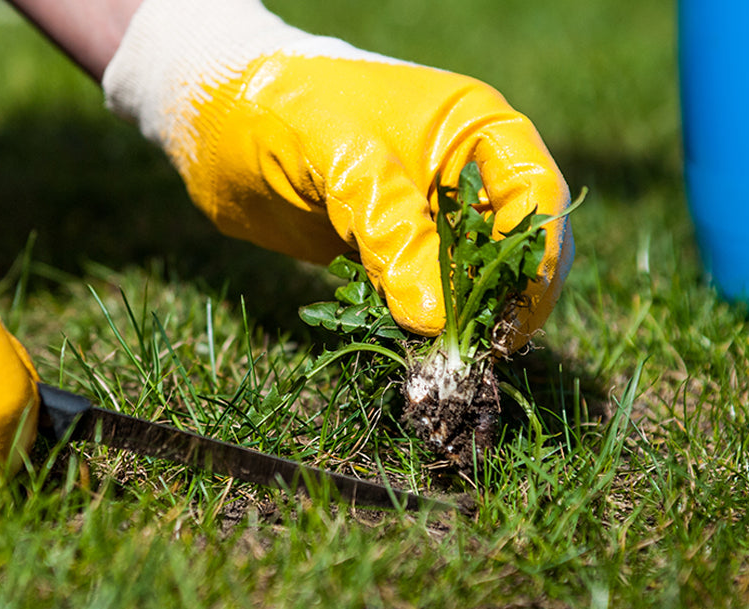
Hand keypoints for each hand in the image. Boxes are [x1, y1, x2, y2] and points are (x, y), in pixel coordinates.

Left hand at [103, 0, 572, 344]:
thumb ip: (391, 231)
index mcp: (475, 127)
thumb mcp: (341, 160)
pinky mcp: (391, 246)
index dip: (534, 260)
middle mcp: (464, 171)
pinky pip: (424, 292)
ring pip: (471, 277)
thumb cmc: (280, 110)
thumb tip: (435, 320)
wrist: (212, 119)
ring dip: (462, 318)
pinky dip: (420, 321)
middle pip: (515, 246)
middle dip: (502, 298)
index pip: (536, 197)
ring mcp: (428, 212)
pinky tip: (407, 344)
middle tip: (474, 351)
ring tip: (440, 357)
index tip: (511, 318)